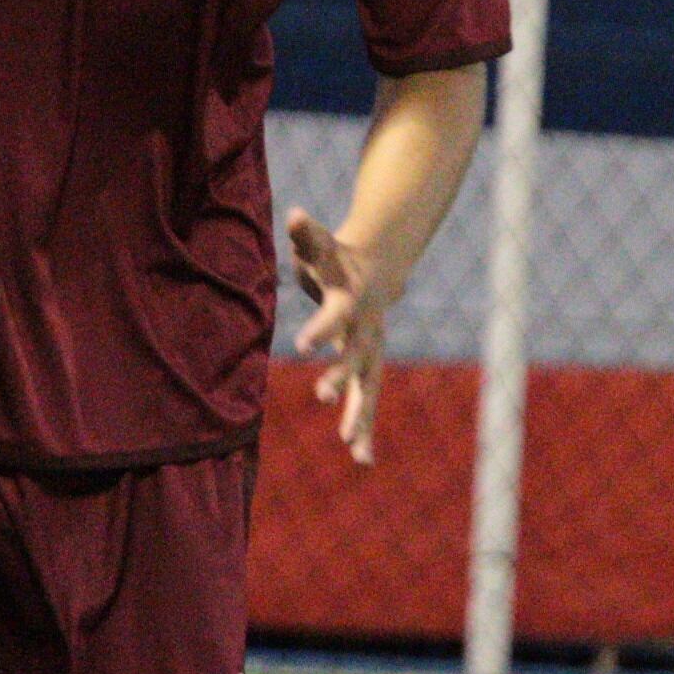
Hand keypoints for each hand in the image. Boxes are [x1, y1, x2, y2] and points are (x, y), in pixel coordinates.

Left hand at [286, 208, 389, 466]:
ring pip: (368, 388)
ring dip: (361, 418)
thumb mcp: (320, 244)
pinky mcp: (370, 367)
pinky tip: (362, 459)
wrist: (379, 267)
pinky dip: (365, 428)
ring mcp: (371, 351)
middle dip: (340, 378)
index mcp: (350, 303)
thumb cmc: (337, 256)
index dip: (320, 328)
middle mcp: (365, 331)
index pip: (334, 316)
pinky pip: (368, 400)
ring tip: (355, 452)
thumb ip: (306, 232)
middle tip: (321, 397)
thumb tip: (294, 214)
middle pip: (356, 358)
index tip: (302, 345)